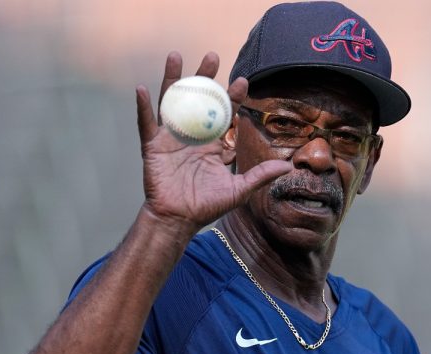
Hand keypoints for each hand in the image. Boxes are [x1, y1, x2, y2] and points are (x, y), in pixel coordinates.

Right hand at [135, 51, 291, 228]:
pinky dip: (143, 107)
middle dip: (205, 78)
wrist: (179, 220)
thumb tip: (288, 167)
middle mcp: (192, 136)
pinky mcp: (153, 147)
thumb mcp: (238, 190)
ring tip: (176, 56)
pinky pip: (146, 123)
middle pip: (198, 100)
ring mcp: (171, 139)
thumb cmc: (207, 206)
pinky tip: (142, 89)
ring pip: (172, 102)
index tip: (242, 82)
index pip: (224, 114)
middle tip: (212, 57)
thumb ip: (260, 175)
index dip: (233, 98)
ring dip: (173, 80)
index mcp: (213, 144)